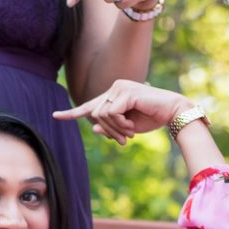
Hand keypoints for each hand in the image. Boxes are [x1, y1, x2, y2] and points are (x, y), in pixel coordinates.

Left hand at [54, 80, 192, 145]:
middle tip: (124, 140)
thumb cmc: (152, 118)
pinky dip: (119, 124)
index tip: (55, 116)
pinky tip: (131, 127)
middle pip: (94, 114)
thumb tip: (95, 128)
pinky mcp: (125, 91)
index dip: (72, 113)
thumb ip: (110, 127)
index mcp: (113, 95)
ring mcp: (119, 87)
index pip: (89, 105)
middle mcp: (114, 87)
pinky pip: (110, 113)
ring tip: (130, 133)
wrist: (173, 112)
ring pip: (100, 115)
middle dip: (108, 131)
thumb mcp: (127, 128)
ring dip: (115, 129)